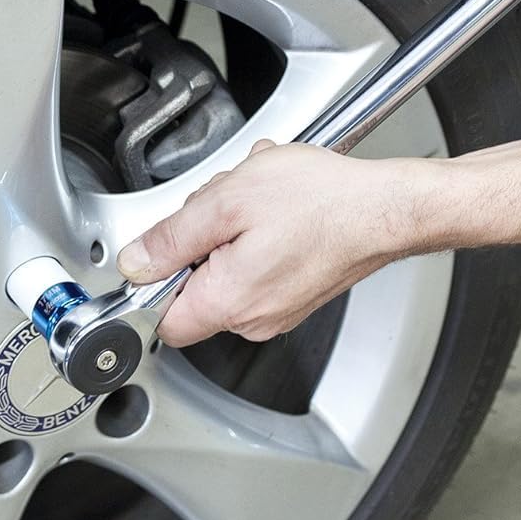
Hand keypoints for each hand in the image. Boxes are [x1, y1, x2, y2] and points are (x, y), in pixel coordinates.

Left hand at [115, 141, 435, 346]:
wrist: (385, 208)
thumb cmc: (321, 202)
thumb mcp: (227, 200)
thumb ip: (171, 237)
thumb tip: (135, 262)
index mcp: (227, 301)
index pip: (160, 319)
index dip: (154, 281)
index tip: (166, 247)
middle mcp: (252, 318)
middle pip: (194, 288)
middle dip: (201, 242)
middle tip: (226, 207)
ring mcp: (278, 310)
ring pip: (226, 272)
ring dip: (233, 231)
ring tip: (260, 203)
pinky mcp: (297, 295)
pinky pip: (257, 267)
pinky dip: (260, 236)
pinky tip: (279, 210)